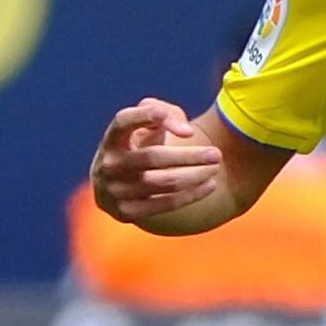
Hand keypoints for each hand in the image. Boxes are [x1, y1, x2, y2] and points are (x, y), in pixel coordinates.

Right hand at [91, 99, 222, 222]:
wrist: (115, 184)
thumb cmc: (140, 144)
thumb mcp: (145, 123)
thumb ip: (164, 113)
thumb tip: (186, 132)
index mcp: (111, 137)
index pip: (125, 120)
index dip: (151, 116)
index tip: (189, 129)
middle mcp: (108, 164)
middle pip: (153, 157)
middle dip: (189, 156)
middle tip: (217, 154)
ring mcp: (114, 190)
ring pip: (163, 182)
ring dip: (195, 176)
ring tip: (215, 168)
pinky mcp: (125, 212)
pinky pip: (165, 204)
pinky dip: (191, 195)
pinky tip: (210, 185)